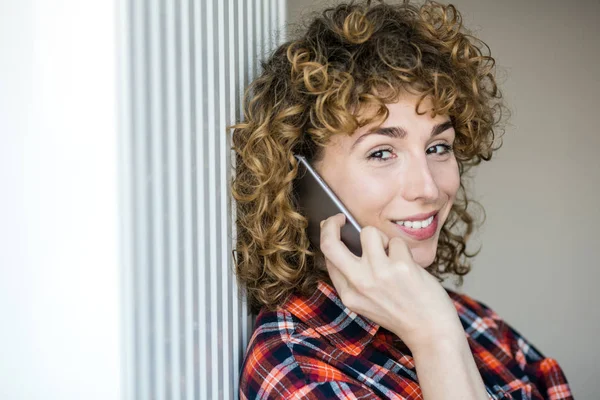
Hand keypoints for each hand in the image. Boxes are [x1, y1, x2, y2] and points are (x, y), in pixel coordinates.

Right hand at [319, 213, 463, 351]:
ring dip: (382, 238)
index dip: (329, 237)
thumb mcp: (366, 302)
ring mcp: (379, 274)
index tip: (334, 226)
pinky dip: (403, 250)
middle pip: (330, 243)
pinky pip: (396, 241)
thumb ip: (352, 278)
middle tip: (340, 218)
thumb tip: (340, 241)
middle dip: (331, 224)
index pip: (327, 258)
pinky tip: (409, 268)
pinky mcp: (401, 266)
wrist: (430, 332)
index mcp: (348, 295)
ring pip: (369, 232)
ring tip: (391, 255)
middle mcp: (359, 283)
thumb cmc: (400, 313)